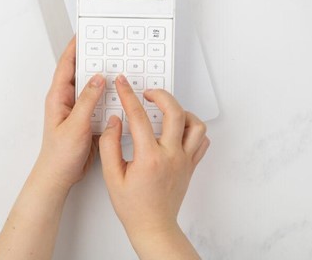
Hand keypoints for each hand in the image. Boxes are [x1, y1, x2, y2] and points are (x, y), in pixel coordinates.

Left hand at [0, 36, 105, 259]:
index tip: (85, 33)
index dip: (74, 47)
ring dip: (105, 79)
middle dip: (94, 58)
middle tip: (108, 46)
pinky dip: (111, 97)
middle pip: (82, 72)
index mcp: (59, 97)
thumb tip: (98, 79)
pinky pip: (101, 102)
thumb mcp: (75, 125)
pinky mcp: (88, 119)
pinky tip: (122, 95)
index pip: (66, 65)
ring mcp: (78, 110)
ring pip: (94, 87)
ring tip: (119, 66)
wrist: (60, 177)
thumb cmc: (59, 155)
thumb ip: (87, 101)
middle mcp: (68, 101)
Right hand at [99, 74, 209, 257]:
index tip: (123, 84)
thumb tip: (115, 120)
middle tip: (148, 93)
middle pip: (174, 112)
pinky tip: (178, 129)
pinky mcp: (191, 166)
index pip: (138, 117)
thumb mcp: (111, 176)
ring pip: (196, 125)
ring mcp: (185, 160)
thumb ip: (110, 145)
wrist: (153, 226)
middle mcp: (171, 156)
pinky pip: (202, 141)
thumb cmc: (133, 206)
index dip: (128, 95)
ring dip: (182, 112)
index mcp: (149, 158)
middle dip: (161, 95)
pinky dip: (193, 129)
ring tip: (166, 111)